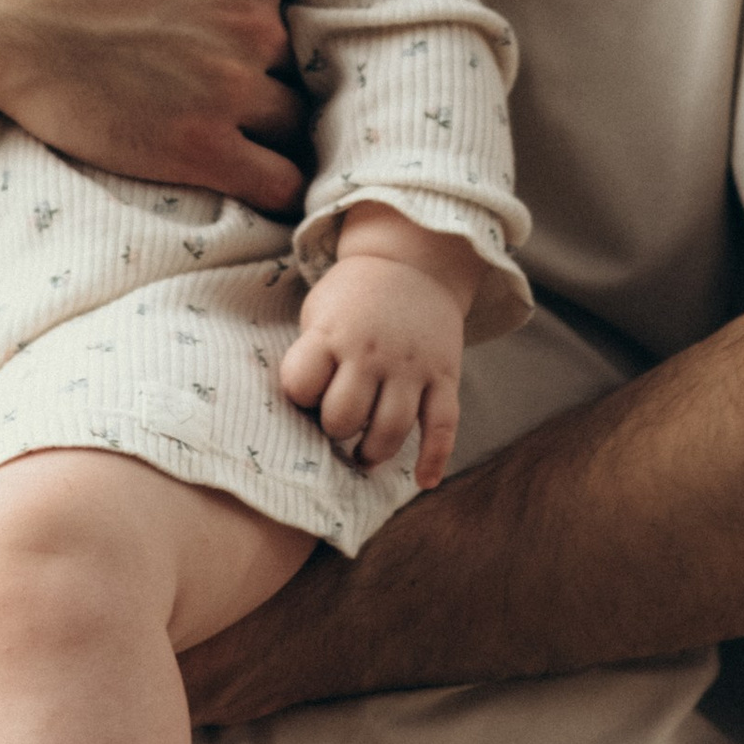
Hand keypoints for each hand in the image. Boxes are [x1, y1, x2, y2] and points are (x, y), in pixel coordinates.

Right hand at [0, 0, 307, 204]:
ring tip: (230, 113)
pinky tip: (258, 171)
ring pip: (291, 114)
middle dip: (264, 54)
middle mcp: (255, 17)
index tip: (227, 2)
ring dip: (270, 117)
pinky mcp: (195, 149)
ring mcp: (228, 87)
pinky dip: (277, 180)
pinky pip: (277, 181)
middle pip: (294, 48)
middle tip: (215, 59)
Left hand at [278, 215, 474, 482]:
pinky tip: (423, 481)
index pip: (300, 385)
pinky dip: (434, 457)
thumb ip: (311, 357)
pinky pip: (444, 424)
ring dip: (373, 452)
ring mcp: (412, 366)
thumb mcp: (320, 313)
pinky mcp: (445, 375)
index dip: (299, 397)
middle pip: (344, 417)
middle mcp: (372, 352)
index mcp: (333, 334)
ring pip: (391, 430)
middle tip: (339, 423)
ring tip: (364, 454)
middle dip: (336, 429)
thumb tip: (303, 417)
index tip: (306, 395)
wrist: (414, 262)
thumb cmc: (354, 298)